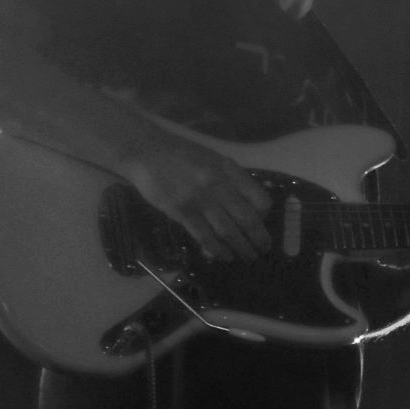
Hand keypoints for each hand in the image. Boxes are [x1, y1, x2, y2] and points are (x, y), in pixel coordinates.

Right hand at [123, 128, 273, 260]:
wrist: (145, 152)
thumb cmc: (181, 154)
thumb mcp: (214, 159)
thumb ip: (232, 180)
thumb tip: (250, 206)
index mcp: (229, 170)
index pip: (259, 198)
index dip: (264, 215)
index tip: (261, 221)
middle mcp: (217, 185)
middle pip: (247, 219)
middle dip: (258, 239)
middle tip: (262, 249)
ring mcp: (199, 200)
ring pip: (227, 232)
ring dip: (241, 248)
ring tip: (248, 256)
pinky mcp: (181, 212)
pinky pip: (204, 236)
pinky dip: (217, 249)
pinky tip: (224, 256)